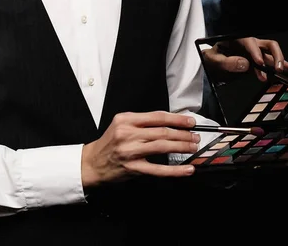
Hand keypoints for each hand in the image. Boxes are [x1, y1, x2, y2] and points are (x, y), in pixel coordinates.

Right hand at [81, 111, 198, 187]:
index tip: (190, 121)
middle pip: (162, 131)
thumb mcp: (121, 125)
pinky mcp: (133, 168)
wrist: (92, 162)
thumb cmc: (110, 143)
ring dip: (181, 146)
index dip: (176, 118)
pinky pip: (158, 170)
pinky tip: (187, 169)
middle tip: (195, 136)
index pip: (157, 116)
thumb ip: (142, 122)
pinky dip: (175, 170)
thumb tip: (170, 123)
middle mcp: (128, 133)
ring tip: (193, 146)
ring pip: (162, 146)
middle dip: (182, 133)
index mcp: (126, 119)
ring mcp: (130, 151)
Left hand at [202, 36, 287, 82]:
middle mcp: (249, 44)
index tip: (259, 63)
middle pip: (267, 45)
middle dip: (275, 55)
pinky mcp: (257, 62)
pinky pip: (270, 63)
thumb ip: (227, 62)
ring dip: (281, 63)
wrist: (211, 63)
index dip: (256, 52)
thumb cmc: (211, 58)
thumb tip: (245, 64)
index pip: (250, 42)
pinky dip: (280, 67)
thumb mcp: (213, 60)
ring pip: (272, 54)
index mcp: (237, 40)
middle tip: (277, 68)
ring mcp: (255, 53)